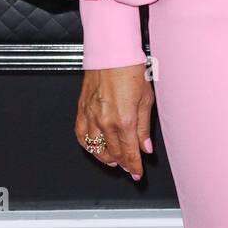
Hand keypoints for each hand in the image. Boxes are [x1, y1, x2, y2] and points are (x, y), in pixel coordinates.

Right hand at [76, 64, 152, 180]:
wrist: (112, 54)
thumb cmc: (132, 70)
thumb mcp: (147, 99)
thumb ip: (144, 127)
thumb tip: (145, 147)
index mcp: (125, 120)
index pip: (129, 152)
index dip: (134, 166)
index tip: (137, 174)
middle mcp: (106, 121)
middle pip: (113, 153)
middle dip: (123, 164)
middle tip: (129, 168)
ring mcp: (91, 116)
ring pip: (96, 148)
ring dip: (105, 158)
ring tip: (114, 162)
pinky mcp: (81, 109)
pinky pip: (81, 135)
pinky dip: (87, 145)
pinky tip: (94, 148)